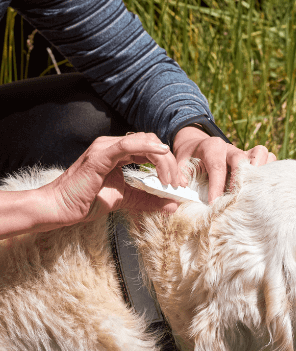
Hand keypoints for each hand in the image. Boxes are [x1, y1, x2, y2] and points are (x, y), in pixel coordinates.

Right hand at [42, 133, 180, 228]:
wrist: (61, 208)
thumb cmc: (88, 201)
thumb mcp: (128, 200)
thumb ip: (150, 200)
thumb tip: (173, 205)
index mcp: (119, 153)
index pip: (150, 150)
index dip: (168, 164)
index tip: (179, 184)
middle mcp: (112, 146)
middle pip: (151, 143)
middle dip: (170, 163)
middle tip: (178, 184)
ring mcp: (105, 148)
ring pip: (144, 142)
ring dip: (163, 160)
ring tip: (170, 181)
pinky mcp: (99, 156)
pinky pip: (126, 145)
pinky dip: (147, 147)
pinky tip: (161, 154)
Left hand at [173, 127, 275, 203]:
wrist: (197, 147)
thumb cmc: (189, 159)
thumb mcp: (179, 164)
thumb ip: (180, 175)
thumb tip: (181, 188)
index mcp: (211, 147)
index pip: (217, 167)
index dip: (217, 186)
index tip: (214, 204)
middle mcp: (230, 148)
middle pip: (241, 159)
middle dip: (240, 180)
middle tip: (236, 199)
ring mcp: (244, 152)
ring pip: (261, 153)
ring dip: (260, 171)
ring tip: (256, 189)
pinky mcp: (254, 158)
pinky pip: (269, 158)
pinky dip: (270, 170)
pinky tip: (263, 186)